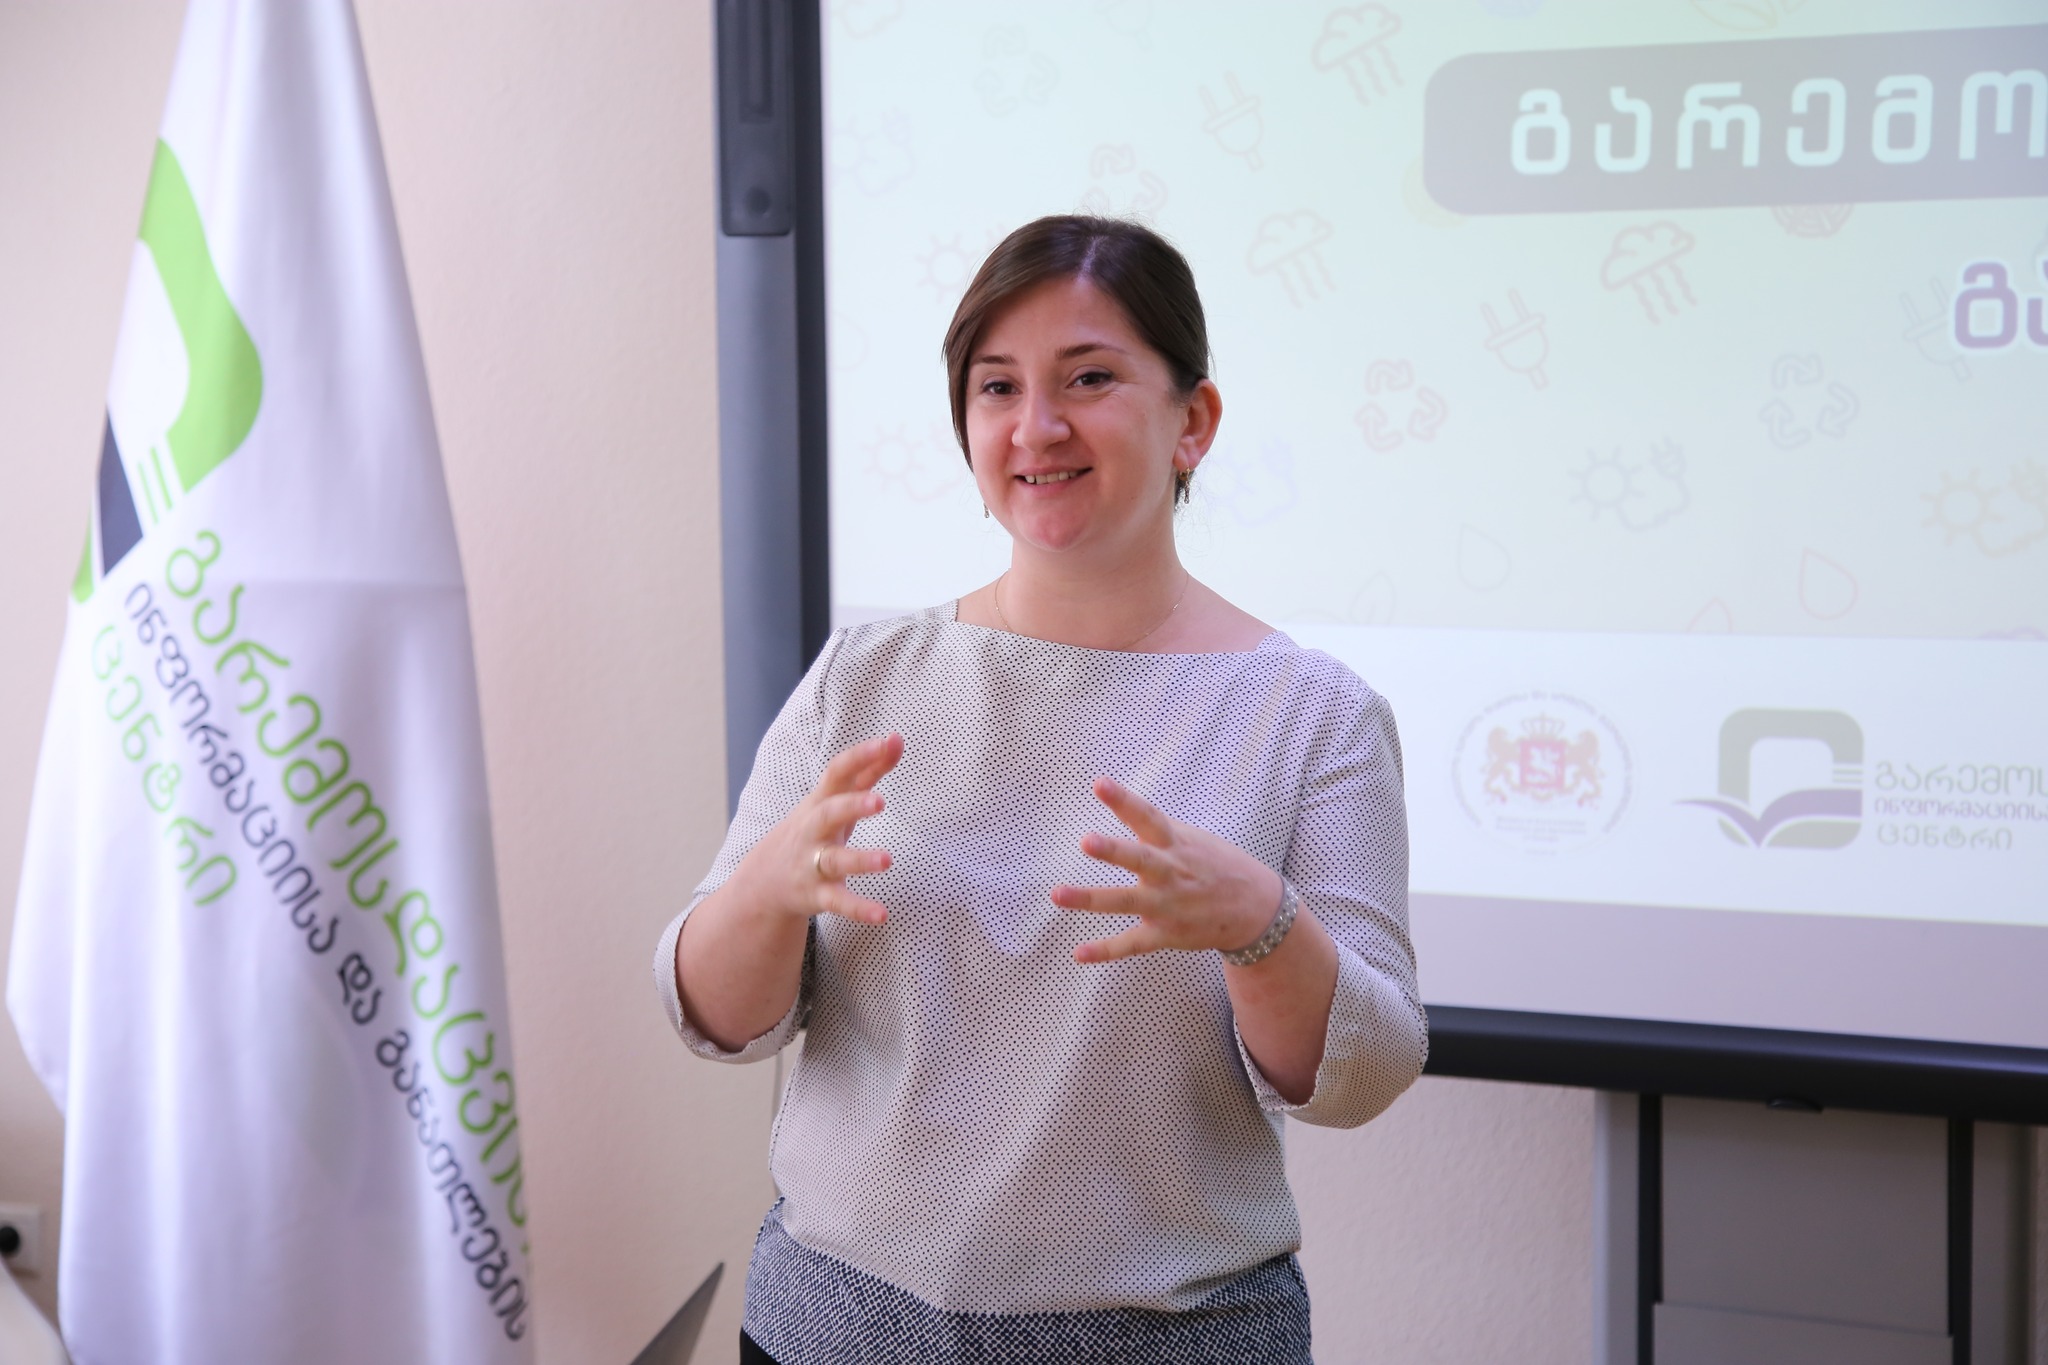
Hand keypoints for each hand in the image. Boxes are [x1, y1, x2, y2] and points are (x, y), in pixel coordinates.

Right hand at [735, 732, 901, 926]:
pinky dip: (859, 908)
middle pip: (828, 813)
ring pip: (834, 860)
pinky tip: (881, 914)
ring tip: (887, 860)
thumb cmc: (813, 829)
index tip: (887, 742)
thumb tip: (897, 739)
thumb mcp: (835, 799)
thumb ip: (868, 771)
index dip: (860, 756)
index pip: (837, 772)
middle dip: (851, 806)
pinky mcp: (817, 895)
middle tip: (879, 801)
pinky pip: (838, 902)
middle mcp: (813, 830)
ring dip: (859, 860)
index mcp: (820, 802)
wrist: (764, 881)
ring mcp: (813, 863)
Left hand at [1052, 778, 1282, 963]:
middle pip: (1139, 859)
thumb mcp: (1193, 839)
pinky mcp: (1165, 934)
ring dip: (1091, 899)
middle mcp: (1170, 873)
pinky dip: (1106, 950)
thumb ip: (1156, 828)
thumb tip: (1123, 805)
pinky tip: (1079, 953)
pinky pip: (1132, 944)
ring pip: (1126, 902)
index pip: (1147, 817)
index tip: (1099, 784)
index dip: (1123, 800)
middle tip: (1086, 841)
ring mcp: (1167, 905)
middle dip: (1113, 851)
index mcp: (1176, 844)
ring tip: (1058, 894)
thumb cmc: (1218, 866)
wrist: (1256, 910)